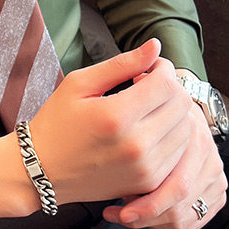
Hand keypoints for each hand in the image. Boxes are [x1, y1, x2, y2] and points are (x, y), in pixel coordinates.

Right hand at [0, 39, 193, 216]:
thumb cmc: (56, 123)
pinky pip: (179, 153)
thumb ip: (120, 64)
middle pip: (180, 105)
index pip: (166, 83)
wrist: (42, 171)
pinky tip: (150, 129)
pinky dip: (172, 136)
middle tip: (148, 85)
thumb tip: (154, 46)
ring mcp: (144, 167)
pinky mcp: (147, 182)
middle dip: (170, 87)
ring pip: (186, 129)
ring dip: (174, 112)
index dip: (163, 68)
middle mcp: (136, 144)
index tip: (149, 67)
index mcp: (116, 115)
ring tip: (149, 107)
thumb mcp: (79, 84)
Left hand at [102, 101, 227, 228]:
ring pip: (183, 219)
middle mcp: (209, 159)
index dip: (147, 201)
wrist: (179, 111)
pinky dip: (165, 226)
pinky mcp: (215, 192)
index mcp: (193, 137)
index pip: (177, 184)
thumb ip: (140, 89)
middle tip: (120, 215)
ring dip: (152, 221)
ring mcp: (215, 176)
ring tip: (125, 213)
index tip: (120, 204)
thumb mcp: (145, 93)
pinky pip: (190, 223)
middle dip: (146, 215)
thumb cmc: (155, 106)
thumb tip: (136, 78)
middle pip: (179, 205)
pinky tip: (142, 217)